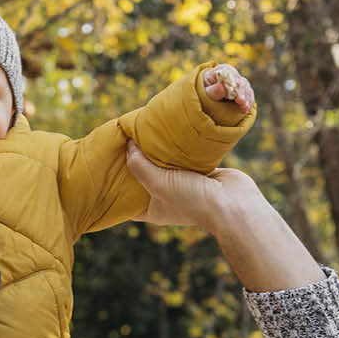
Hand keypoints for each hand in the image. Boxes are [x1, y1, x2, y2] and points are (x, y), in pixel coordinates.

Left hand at [126, 142, 260, 235]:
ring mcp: (183, 184)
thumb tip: (127, 145)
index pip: (125, 198)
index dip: (114, 184)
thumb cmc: (194, 200)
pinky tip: (166, 129)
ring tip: (141, 130)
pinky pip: (182, 155)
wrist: (235, 204)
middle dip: (134, 160)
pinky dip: (175, 145)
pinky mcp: (199, 171)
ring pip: (163, 163)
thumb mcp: (158, 184)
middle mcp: (165, 196)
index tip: (104, 166)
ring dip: (155, 149)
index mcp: (151, 208)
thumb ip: (139, 166)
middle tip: (120, 140)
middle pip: (143, 176)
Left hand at [203, 64, 255, 113]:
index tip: (235, 87)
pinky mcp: (244, 90)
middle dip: (241, 92)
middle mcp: (233, 74)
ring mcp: (240, 82)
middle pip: (240, 81)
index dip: (233, 81)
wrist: (208, 93)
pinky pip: (249, 94)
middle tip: (240, 101)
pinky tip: (246, 109)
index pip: (230, 74)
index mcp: (223, 70)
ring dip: (246, 99)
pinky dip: (249, 102)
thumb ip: (214, 90)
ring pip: (246, 88)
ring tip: (244, 108)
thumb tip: (222, 87)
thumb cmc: (205, 90)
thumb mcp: (206, 91)